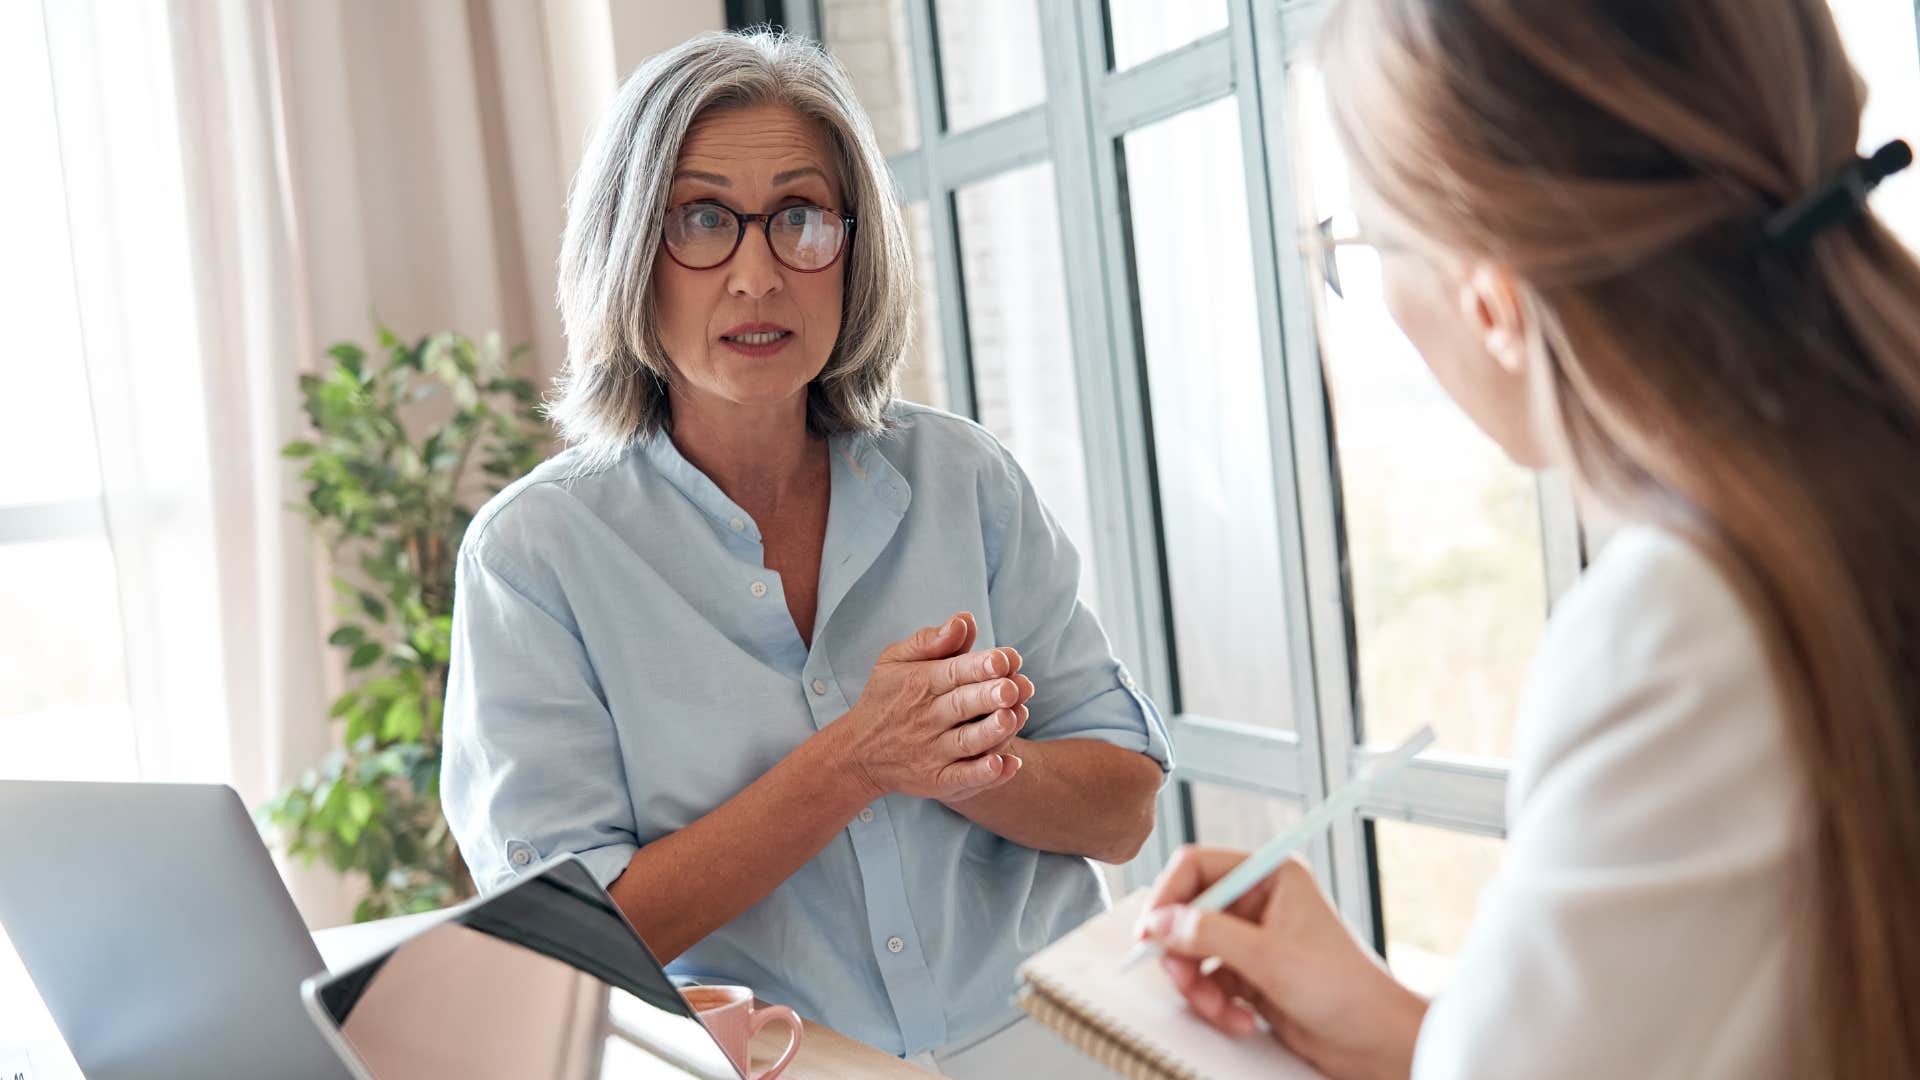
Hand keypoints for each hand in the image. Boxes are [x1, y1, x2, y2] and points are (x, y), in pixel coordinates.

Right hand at [830, 613, 1034, 801]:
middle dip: (989, 696)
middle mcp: (926, 718)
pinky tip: (1006, 764)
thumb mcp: (895, 661)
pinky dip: (983, 774)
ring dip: (991, 732)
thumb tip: (965, 620)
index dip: (980, 665)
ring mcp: (932, 752)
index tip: (1006, 658)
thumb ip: (930, 640)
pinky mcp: (936, 780)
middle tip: (1014, 687)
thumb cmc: (887, 697)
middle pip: (963, 705)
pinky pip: (962, 779)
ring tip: (1012, 719)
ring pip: (966, 742)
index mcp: (920, 683)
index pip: (953, 671)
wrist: (858, 752)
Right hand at [1136, 846, 1427, 1079]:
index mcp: (1270, 876)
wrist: (1377, 1042)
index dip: (1168, 897)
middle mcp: (1258, 902)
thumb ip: (1209, 935)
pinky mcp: (1251, 974)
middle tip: (1185, 981)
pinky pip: (1209, 981)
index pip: (1197, 866)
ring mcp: (1253, 939)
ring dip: (1199, 986)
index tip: (1150, 932)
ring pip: (1193, 952)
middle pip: (1188, 913)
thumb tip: (1159, 923)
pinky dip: (1215, 1004)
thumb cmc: (1345, 989)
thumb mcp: (1270, 958)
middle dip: (1183, 954)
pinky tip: (1240, 1020)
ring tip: (1221, 1010)